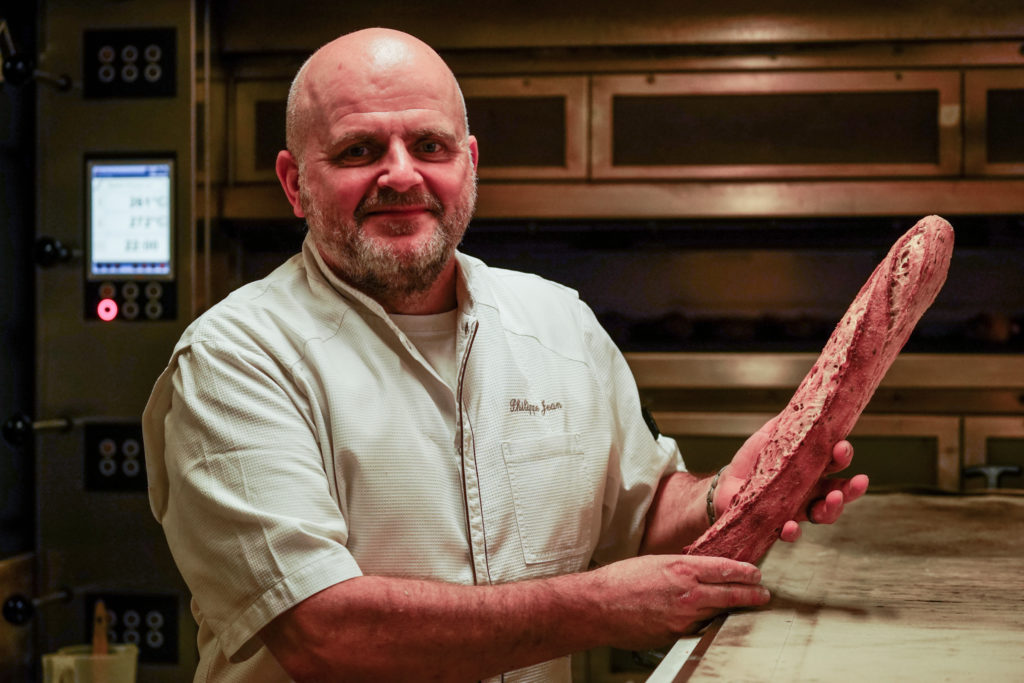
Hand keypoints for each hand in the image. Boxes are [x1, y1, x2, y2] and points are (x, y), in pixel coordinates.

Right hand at [592, 554, 770, 649]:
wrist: (598, 606)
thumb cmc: (620, 580)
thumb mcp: (656, 562)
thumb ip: (683, 567)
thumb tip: (703, 571)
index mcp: (682, 568)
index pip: (725, 570)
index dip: (745, 572)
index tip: (756, 573)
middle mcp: (688, 593)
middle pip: (730, 594)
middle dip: (751, 594)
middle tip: (762, 594)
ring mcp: (684, 618)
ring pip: (719, 612)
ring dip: (733, 609)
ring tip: (745, 606)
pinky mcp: (677, 635)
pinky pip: (701, 627)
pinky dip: (709, 621)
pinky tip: (714, 619)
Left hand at [716, 417, 869, 542]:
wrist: (725, 484)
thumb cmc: (752, 461)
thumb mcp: (770, 437)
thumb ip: (787, 423)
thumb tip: (804, 401)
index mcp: (812, 469)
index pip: (835, 463)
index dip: (843, 456)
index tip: (842, 447)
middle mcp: (810, 491)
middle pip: (839, 492)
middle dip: (851, 488)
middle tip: (857, 481)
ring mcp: (797, 509)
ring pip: (823, 514)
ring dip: (832, 509)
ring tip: (831, 500)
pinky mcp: (778, 524)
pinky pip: (791, 532)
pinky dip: (793, 531)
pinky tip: (790, 525)